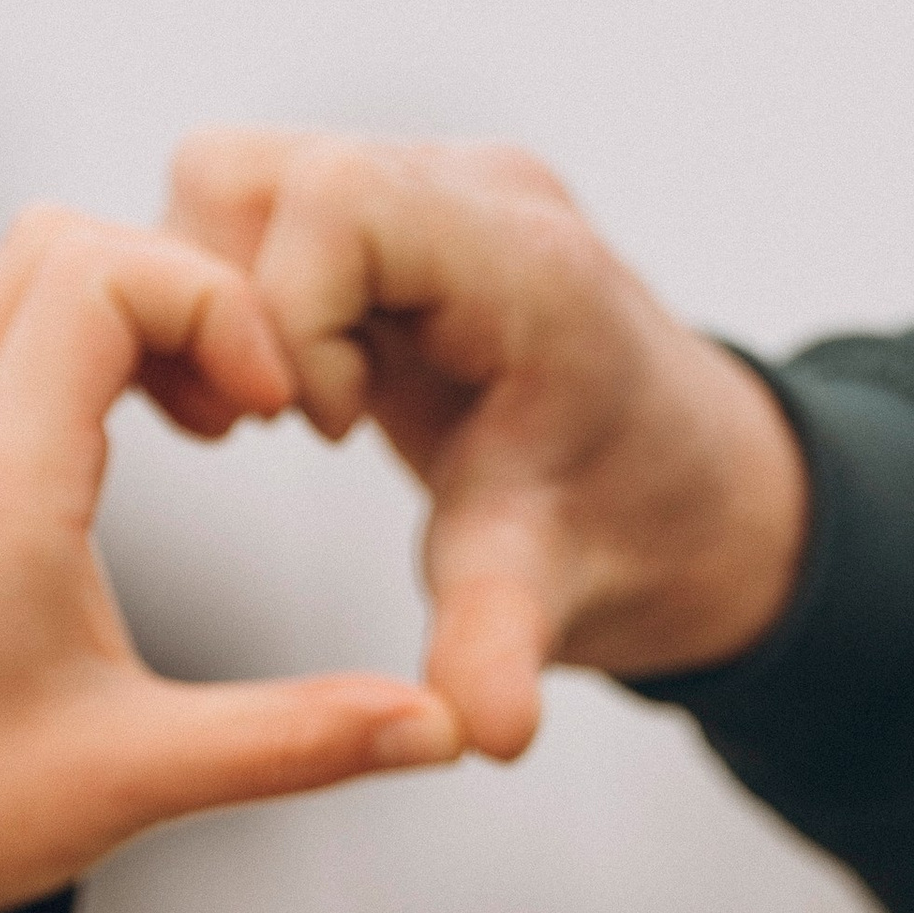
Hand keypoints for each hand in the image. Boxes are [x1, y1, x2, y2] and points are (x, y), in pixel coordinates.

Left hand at [0, 208, 460, 912]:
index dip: (210, 301)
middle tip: (261, 408)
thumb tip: (441, 730)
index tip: (274, 409)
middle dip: (192, 286)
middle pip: (64, 238)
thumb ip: (294, 744)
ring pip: (39, 267)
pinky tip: (183, 435)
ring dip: (152, 305)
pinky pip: (31, 326)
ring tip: (229, 417)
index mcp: (1, 494)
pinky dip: (119, 339)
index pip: (94, 274)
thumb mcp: (136, 785)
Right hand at [165, 134, 809, 760]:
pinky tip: (302, 395)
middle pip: (246, 177)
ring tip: (293, 414)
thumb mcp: (556, 597)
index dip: (286, 317)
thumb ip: (505, 648)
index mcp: (525, 264)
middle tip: (283, 427)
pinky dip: (242, 303)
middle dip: (225, 314)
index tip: (329, 431)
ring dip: (221, 307)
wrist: (692, 495)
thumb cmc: (630, 535)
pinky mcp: (395, 214)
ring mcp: (429, 189)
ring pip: (232, 184)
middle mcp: (471, 193)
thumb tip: (485, 735)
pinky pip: (259, 214)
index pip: (335, 202)